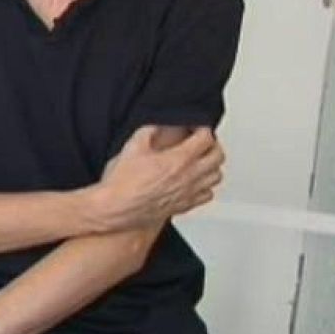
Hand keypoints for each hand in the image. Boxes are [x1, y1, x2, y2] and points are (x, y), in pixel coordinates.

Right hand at [92, 126, 223, 229]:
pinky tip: (195, 182)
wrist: (116, 208)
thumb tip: (157, 125)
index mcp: (179, 159)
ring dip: (211, 166)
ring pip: (216, 176)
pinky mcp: (184, 206)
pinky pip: (207, 195)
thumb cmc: (123, 183)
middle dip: (212, 145)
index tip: (195, 128)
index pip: (206, 138)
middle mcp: (189, 176)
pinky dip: (205, 186)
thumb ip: (148, 130)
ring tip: (201, 161)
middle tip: (202, 142)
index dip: (202, 128)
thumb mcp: (132, 146)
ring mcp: (189, 193)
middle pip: (218, 156)